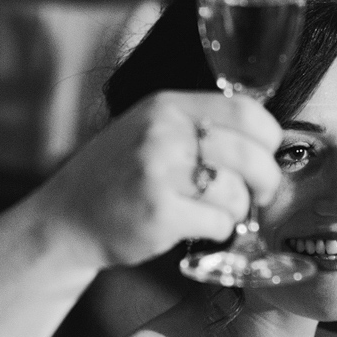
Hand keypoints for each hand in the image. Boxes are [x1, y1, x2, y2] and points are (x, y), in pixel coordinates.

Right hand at [34, 91, 283, 269]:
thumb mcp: (150, 129)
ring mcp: (159, 173)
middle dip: (265, 181)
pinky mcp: (160, 213)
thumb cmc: (118, 176)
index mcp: (168, 106)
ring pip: (237, 193)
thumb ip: (198, 126)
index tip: (266, 156)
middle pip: (250, 154)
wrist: (67, 217)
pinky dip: (218, 231)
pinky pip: (219, 223)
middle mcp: (164, 133)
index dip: (268, 138)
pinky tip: (196, 227)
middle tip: (260, 194)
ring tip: (214, 211)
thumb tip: (265, 142)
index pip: (247, 112)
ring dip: (236, 210)